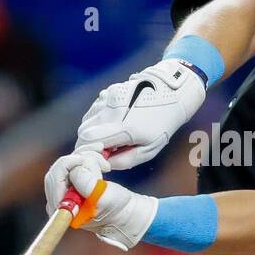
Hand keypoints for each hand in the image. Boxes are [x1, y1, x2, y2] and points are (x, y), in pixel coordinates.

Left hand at [43, 151, 156, 250]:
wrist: (126, 213)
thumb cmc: (117, 210)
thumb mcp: (103, 198)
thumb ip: (86, 185)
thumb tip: (75, 170)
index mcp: (61, 210)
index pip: (55, 177)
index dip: (69, 164)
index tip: (87, 161)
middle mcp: (58, 201)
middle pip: (60, 167)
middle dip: (82, 160)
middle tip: (102, 164)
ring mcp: (64, 191)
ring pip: (68, 162)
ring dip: (88, 158)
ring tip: (105, 165)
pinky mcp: (72, 183)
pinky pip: (74, 162)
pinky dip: (87, 156)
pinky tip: (99, 157)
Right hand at [74, 59, 205, 169]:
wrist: (171, 95)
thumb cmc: (162, 125)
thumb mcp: (149, 150)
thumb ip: (125, 160)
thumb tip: (105, 163)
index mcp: (126, 127)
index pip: (89, 140)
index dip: (89, 152)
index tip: (100, 157)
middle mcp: (113, 110)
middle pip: (83, 131)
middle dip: (88, 144)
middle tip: (106, 148)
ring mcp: (109, 97)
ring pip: (86, 119)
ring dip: (92, 131)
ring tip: (110, 135)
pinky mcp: (108, 91)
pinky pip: (93, 109)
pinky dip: (96, 119)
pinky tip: (110, 122)